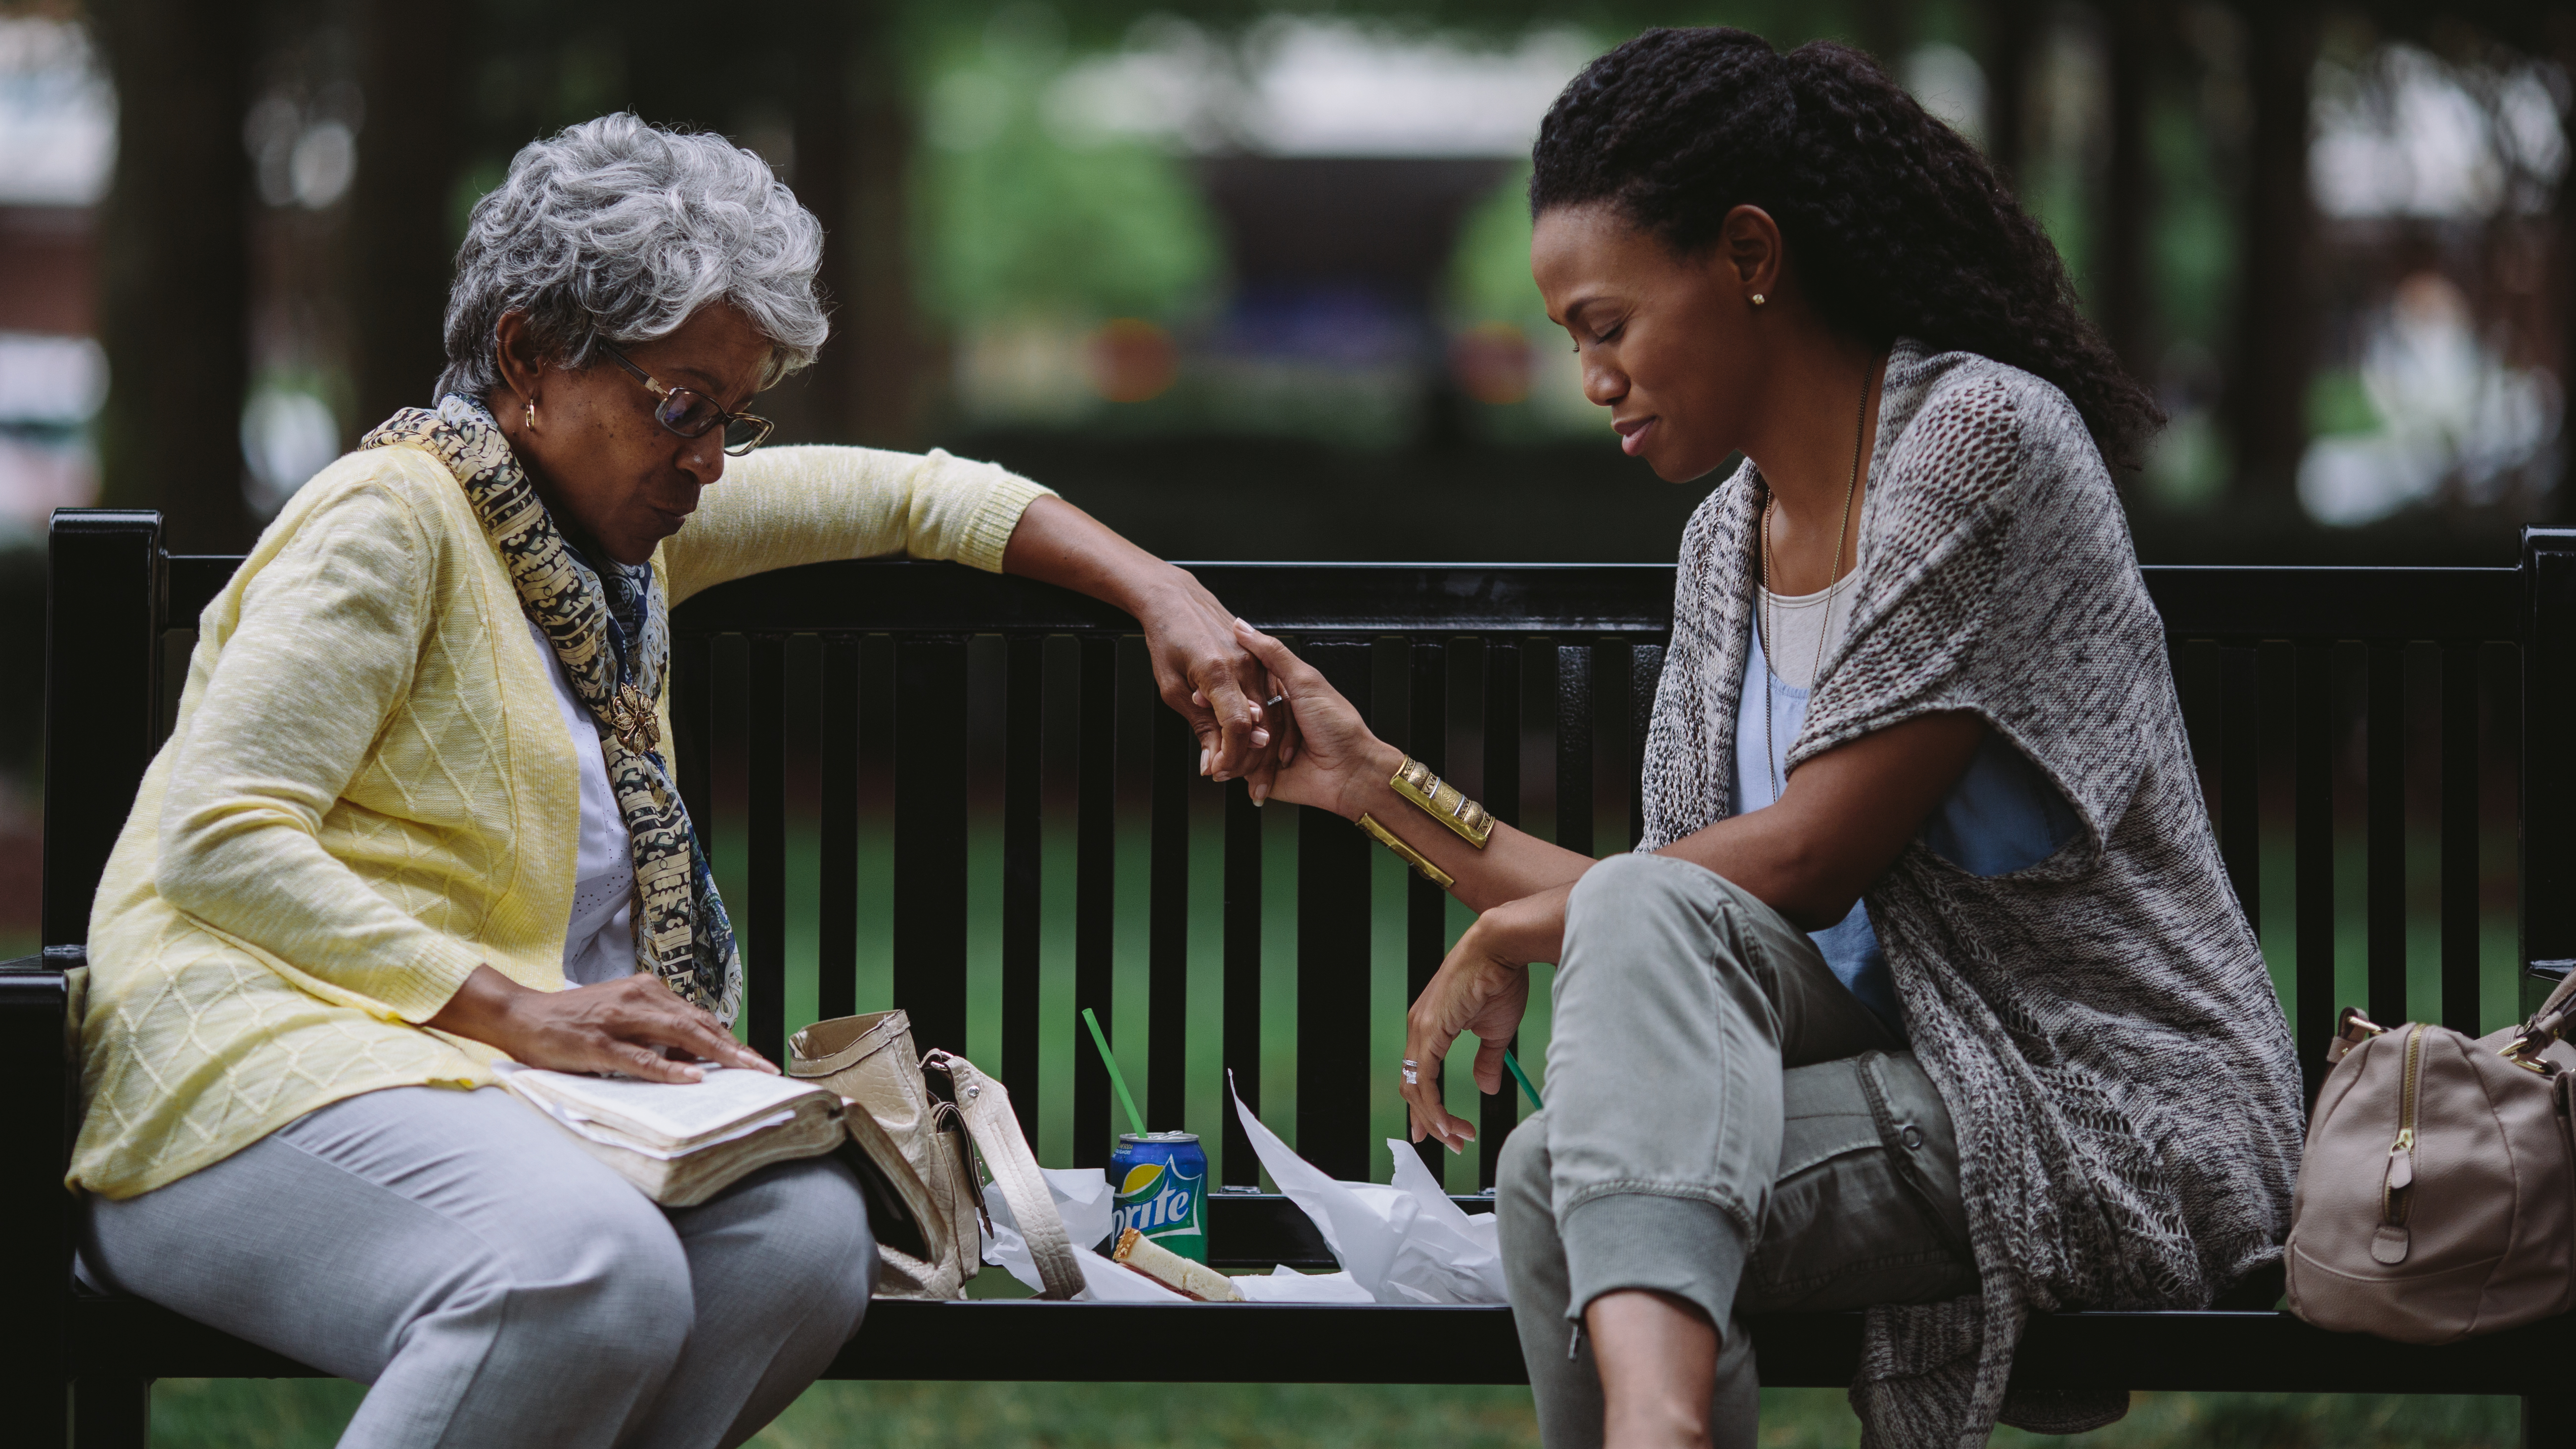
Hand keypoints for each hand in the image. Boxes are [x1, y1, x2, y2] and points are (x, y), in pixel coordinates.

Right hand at [426, 965, 776, 1082]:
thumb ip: (656, 1034)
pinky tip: (693, 1076)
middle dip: (736, 1049)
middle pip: (699, 1025)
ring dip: (717, 1055)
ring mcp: (618, 1020)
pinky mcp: (597, 1043)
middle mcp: (639, 999)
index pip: (699, 1018)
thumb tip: (695, 1059)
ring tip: (745, 1071)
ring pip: (679, 1036)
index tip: (757, 1060)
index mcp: (647, 992)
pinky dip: (668, 1067)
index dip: (731, 1040)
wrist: (521, 1015)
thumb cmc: (575, 1023)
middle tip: (764, 1070)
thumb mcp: (623, 1021)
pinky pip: (640, 1057)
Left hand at [1133, 569, 1296, 783]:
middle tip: (1230, 775)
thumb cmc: (1168, 639)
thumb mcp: (1172, 688)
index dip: (1232, 756)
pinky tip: (1258, 738)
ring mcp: (1257, 660)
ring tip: (1245, 765)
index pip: (1237, 726)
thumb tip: (1211, 762)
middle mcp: (1244, 665)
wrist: (1175, 600)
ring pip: (1272, 713)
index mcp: (1218, 672)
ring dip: (1261, 744)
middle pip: (1261, 724)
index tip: (1220, 772)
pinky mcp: (1262, 659)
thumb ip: (1198, 726)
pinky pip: (1273, 697)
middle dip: (1248, 757)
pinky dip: (1268, 721)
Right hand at [1228, 617, 1397, 809]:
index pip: (1241, 687)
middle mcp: (1272, 719)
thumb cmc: (1338, 726)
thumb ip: (1273, 654)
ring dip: (1228, 746)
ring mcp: (1266, 747)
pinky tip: (1228, 766)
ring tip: (1228, 747)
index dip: (1221, 690)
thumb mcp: (1305, 680)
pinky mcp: (1264, 773)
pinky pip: (1240, 769)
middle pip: (1234, 716)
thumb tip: (1242, 626)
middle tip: (1215, 720)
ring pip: (1234, 743)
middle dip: (1221, 719)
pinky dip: (1235, 769)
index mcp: (1281, 693)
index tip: (1204, 691)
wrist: (1351, 772)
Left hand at [1401, 884, 1568, 1150]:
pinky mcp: (1428, 1029)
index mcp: (1431, 1027)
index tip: (1440, 1130)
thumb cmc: (1500, 979)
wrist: (1501, 948)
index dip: (1428, 1107)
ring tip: (1457, 1137)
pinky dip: (1432, 1105)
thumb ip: (1488, 1060)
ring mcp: (1420, 1028)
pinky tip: (1447, 1123)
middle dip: (1432, 1120)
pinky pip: (1423, 1078)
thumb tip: (1487, 1086)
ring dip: (1435, 1118)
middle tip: (1453, 1142)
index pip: (1420, 1075)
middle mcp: (1419, 1028)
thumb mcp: (1495, 1030)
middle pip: (1413, 1086)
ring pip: (1415, 1087)